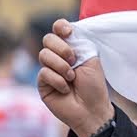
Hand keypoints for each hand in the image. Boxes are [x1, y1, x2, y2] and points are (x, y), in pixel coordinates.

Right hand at [37, 20, 114, 136]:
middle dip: (62, 49)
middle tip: (74, 61)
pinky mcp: (42, 83)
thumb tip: (67, 31)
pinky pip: (44, 73)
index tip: (68, 32)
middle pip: (48, 39)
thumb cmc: (94, 87)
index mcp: (71, 48)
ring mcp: (48, 69)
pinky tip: (66, 89)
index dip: (60, 27)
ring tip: (72, 78)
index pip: (58, 29)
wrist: (92, 110)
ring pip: (44, 55)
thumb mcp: (91, 60)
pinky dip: (58, 81)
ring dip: (61, 66)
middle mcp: (58, 57)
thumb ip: (79, 44)